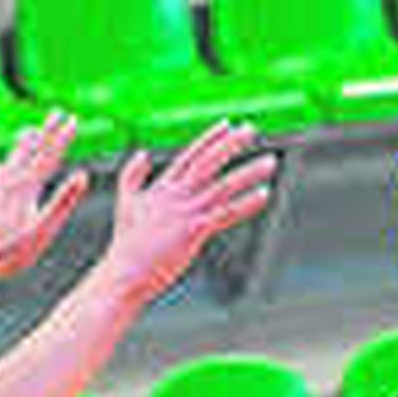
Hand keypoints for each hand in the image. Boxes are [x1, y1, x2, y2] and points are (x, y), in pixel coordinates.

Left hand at [0, 111, 89, 283]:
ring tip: (30, 130)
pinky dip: (5, 165)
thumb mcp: (44, 229)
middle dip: (47, 131)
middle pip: (32, 150)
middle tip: (58, 113)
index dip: (62, 138)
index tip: (74, 120)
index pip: (49, 156)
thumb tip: (82, 176)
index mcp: (26, 187)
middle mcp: (10, 181)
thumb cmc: (13, 251)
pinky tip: (0, 164)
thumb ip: (63, 201)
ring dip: (25, 143)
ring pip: (13, 158)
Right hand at [102, 122, 277, 305]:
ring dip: (249, 172)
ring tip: (271, 161)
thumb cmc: (128, 243)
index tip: (228, 124)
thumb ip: (132, 175)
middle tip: (251, 129)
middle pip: (208, 162)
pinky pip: (226, 213)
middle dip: (231, 144)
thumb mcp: (126, 202)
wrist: (125, 271)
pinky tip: (264, 194)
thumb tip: (142, 152)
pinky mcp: (194, 230)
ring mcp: (186, 211)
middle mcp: (177, 195)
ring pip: (224, 186)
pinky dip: (246, 203)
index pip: (190, 156)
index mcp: (163, 187)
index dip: (210, 139)